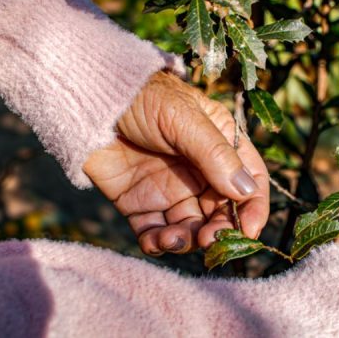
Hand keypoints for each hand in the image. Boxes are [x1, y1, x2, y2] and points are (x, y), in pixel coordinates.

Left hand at [84, 71, 268, 255]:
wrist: (85, 99)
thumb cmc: (141, 95)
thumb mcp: (183, 119)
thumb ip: (214, 154)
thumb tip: (246, 191)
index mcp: (220, 144)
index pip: (249, 180)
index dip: (253, 208)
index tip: (248, 231)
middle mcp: (200, 171)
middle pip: (222, 211)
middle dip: (219, 230)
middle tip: (209, 241)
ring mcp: (169, 189)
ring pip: (190, 226)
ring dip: (187, 240)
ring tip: (172, 239)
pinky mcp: (139, 203)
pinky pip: (155, 232)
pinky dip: (157, 243)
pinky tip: (154, 242)